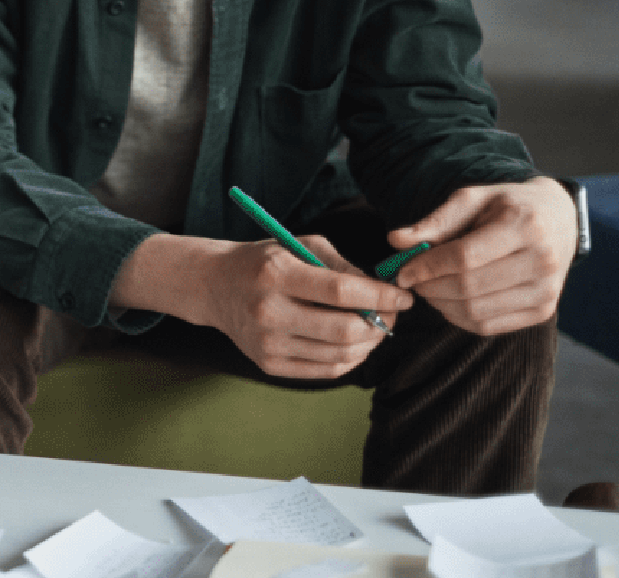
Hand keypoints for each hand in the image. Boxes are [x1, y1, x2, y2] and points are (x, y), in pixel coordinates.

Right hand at [199, 236, 411, 377]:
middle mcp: (269, 312)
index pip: (340, 291)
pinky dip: (350, 359)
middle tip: (392, 313)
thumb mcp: (298, 245)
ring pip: (340, 356)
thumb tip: (383, 291)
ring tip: (375, 326)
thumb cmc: (263, 262)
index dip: (380, 296)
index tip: (404, 296)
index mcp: (276, 275)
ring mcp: (267, 344)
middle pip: (344, 330)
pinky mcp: (269, 365)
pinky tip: (355, 343)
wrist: (214, 286)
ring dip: (369, 343)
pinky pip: (326, 371)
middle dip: (380, 323)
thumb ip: (342, 266)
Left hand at [388, 179, 575, 334]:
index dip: (427, 267)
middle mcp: (542, 261)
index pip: (464, 257)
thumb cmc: (508, 206)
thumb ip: (435, 221)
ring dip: (441, 304)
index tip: (402, 271)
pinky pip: (488, 326)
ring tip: (429, 288)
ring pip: (476, 311)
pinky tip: (449, 300)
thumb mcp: (473, 200)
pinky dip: (459, 318)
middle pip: (469, 287)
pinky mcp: (543, 311)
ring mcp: (546, 291)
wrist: (558, 220)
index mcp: (525, 225)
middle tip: (412, 280)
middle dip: (430, 287)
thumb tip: (395, 240)